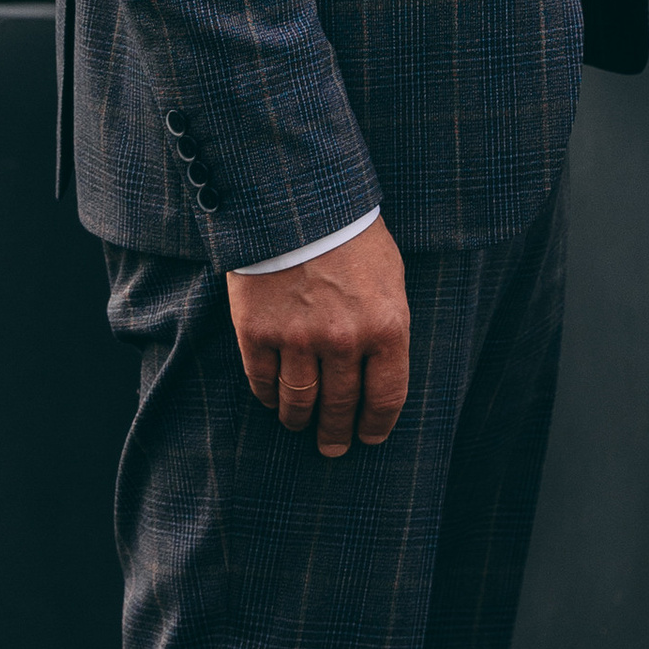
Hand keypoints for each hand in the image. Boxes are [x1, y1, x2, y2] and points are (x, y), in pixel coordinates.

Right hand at [228, 214, 409, 457]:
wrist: (298, 200)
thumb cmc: (352, 236)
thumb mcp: (390, 278)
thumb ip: (386, 326)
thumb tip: (379, 372)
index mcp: (386, 326)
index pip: (386, 398)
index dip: (376, 426)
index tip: (369, 438)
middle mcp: (344, 340)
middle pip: (340, 408)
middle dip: (337, 435)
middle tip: (333, 448)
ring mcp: (298, 339)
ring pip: (298, 403)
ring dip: (300, 421)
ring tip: (300, 426)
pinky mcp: (258, 333)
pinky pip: (263, 383)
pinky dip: (268, 397)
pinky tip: (273, 399)